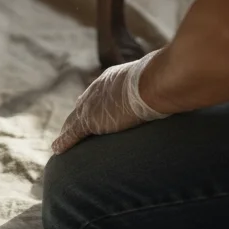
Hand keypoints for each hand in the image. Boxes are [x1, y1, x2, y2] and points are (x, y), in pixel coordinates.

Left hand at [52, 51, 167, 154]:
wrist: (153, 83)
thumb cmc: (161, 80)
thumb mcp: (155, 79)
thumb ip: (155, 84)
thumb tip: (171, 83)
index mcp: (112, 79)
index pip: (96, 93)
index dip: (91, 103)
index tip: (86, 109)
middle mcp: (97, 90)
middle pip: (81, 106)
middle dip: (76, 117)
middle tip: (70, 129)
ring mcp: (92, 104)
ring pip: (73, 121)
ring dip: (68, 132)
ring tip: (61, 143)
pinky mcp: (90, 120)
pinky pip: (73, 133)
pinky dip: (64, 142)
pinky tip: (57, 149)